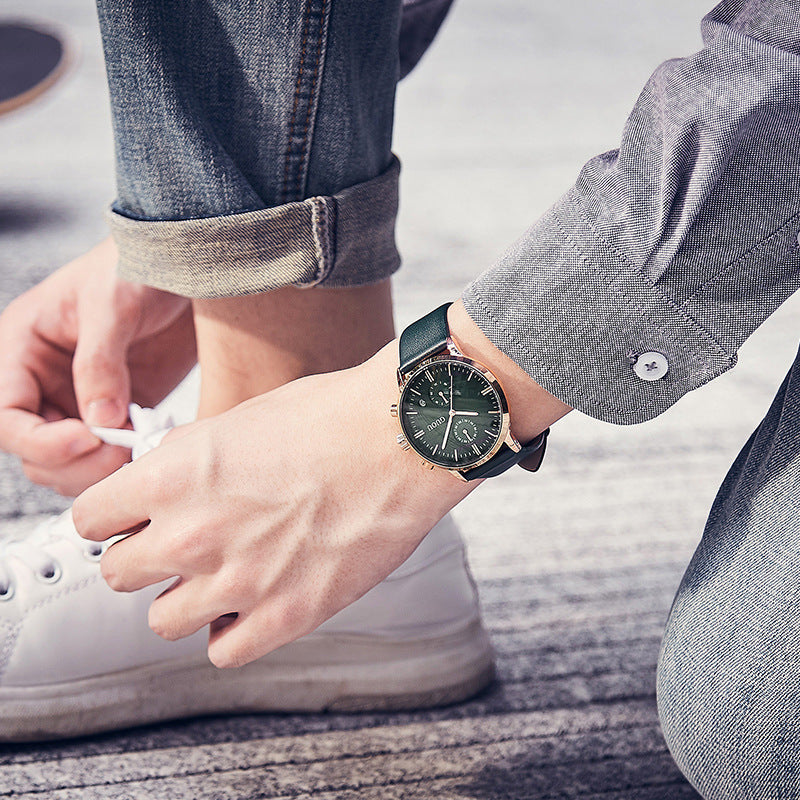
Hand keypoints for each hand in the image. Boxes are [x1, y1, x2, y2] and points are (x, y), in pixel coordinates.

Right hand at [0, 237, 195, 494]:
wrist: (183, 266)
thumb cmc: (136, 265)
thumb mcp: (113, 303)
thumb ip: (101, 362)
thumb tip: (100, 422)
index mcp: (21, 350)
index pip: (5, 417)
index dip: (39, 441)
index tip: (87, 439)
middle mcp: (43, 382)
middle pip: (34, 452)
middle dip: (74, 463)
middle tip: (122, 454)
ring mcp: (80, 401)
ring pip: (71, 463)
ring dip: (100, 470)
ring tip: (140, 452)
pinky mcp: (119, 410)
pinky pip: (110, 453)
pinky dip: (127, 461)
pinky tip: (153, 449)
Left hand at [73, 342, 474, 667]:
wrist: (402, 438)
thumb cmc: (329, 418)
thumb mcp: (237, 419)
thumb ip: (185, 460)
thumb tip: (161, 487)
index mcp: (173, 476)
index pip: (90, 519)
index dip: (112, 517)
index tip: (132, 519)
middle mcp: (193, 534)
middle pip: (116, 573)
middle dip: (144, 558)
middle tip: (182, 544)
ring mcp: (239, 582)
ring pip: (161, 621)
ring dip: (185, 598)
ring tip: (224, 574)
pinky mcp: (287, 615)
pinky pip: (222, 651)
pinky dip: (230, 631)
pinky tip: (254, 602)